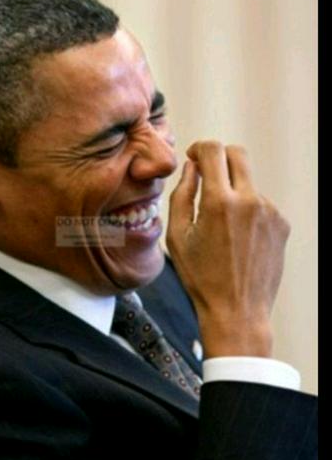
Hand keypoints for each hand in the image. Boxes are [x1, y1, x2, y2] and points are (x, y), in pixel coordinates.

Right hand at [166, 141, 290, 357]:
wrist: (237, 311)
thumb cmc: (202, 278)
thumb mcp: (177, 236)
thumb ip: (182, 195)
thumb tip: (192, 168)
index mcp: (219, 202)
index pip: (213, 151)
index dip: (200, 148)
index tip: (195, 157)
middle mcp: (249, 201)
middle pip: (238, 155)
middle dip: (220, 158)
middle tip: (208, 175)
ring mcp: (270, 212)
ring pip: (249, 184)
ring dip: (234, 192)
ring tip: (222, 228)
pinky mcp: (281, 224)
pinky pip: (261, 205)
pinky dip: (248, 212)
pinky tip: (239, 240)